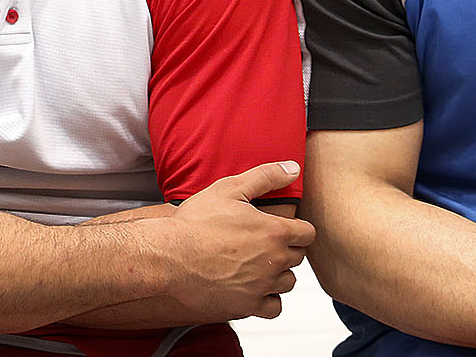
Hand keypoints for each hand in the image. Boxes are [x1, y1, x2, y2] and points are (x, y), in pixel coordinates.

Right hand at [141, 161, 313, 321]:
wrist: (168, 258)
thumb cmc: (194, 223)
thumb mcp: (229, 189)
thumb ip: (266, 176)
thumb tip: (292, 168)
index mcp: (275, 232)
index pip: (308, 233)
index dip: (297, 228)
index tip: (283, 228)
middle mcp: (274, 261)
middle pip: (298, 258)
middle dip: (285, 249)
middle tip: (262, 242)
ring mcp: (262, 286)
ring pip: (287, 282)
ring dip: (277, 273)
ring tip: (256, 264)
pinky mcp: (248, 306)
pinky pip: (274, 307)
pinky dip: (268, 298)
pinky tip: (253, 286)